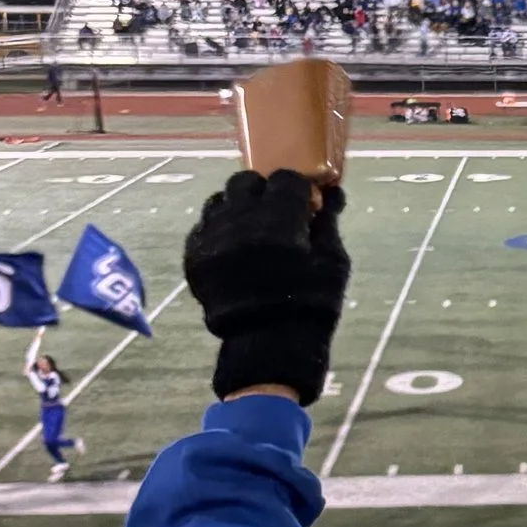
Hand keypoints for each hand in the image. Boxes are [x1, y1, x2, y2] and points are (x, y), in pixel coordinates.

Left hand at [183, 170, 351, 403]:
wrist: (268, 348)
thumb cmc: (310, 305)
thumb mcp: (332, 265)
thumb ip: (328, 224)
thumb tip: (332, 194)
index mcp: (278, 220)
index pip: (284, 178)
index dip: (297, 188)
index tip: (303, 204)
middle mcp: (239, 221)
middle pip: (246, 182)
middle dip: (263, 191)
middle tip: (276, 214)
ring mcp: (212, 238)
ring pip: (219, 201)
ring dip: (237, 207)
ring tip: (251, 229)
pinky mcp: (194, 257)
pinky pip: (203, 227)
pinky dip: (218, 229)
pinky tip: (233, 247)